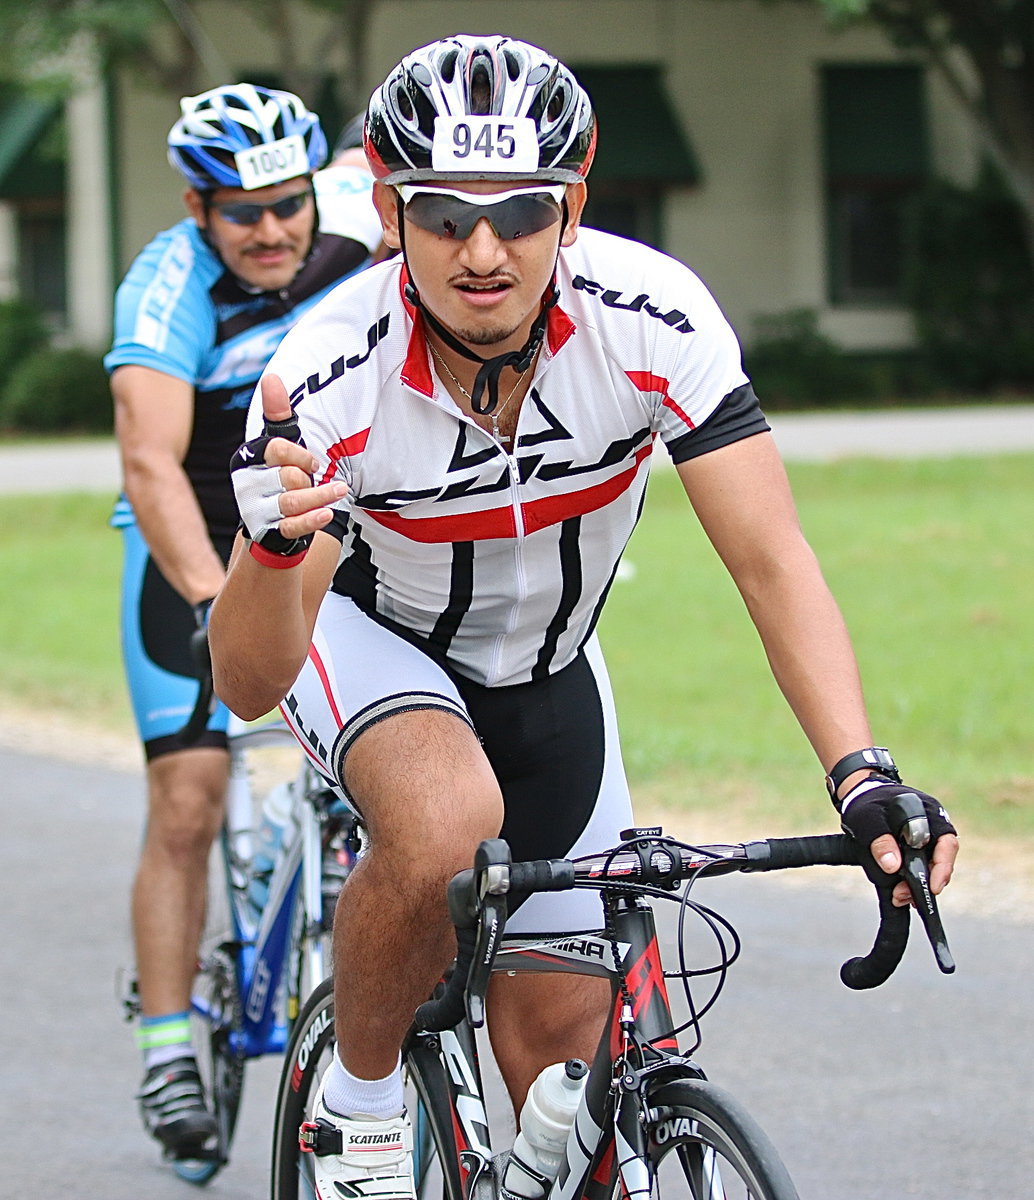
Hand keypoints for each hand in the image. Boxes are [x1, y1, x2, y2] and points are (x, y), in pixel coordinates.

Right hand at [230, 375, 346, 556]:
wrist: (272, 523)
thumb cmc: (279, 476)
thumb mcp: (279, 444)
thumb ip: (277, 413)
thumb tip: (272, 378)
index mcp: (245, 460)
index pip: (275, 449)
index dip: (299, 454)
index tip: (311, 462)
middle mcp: (246, 485)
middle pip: (287, 476)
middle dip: (308, 478)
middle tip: (314, 481)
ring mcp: (256, 511)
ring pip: (292, 501)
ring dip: (320, 495)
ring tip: (341, 490)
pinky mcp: (270, 532)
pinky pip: (292, 526)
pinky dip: (311, 519)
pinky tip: (327, 513)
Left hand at [839, 779, 958, 905]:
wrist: (860, 796)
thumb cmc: (866, 803)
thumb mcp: (868, 819)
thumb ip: (880, 841)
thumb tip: (893, 867)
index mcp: (929, 814)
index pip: (947, 843)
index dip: (942, 867)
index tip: (933, 887)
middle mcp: (933, 828)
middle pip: (939, 861)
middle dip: (924, 883)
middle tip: (902, 895)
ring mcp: (925, 840)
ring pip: (929, 868)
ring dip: (915, 885)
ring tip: (898, 896)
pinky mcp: (915, 850)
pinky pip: (918, 868)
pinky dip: (910, 882)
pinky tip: (900, 893)